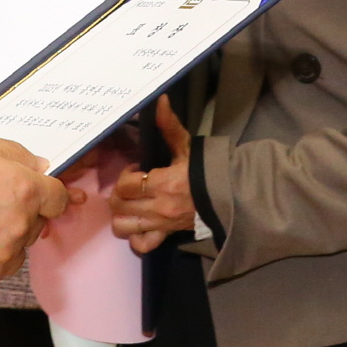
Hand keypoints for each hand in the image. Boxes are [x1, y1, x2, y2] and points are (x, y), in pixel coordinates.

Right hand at [0, 134, 68, 297]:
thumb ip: (15, 155)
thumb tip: (41, 168)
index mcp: (22, 190)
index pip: (57, 198)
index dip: (46, 194)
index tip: (38, 196)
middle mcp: (17, 228)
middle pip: (33, 225)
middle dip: (16, 215)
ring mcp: (0, 260)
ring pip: (13, 252)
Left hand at [108, 96, 195, 253]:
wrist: (228, 197)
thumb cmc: (205, 171)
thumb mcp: (186, 147)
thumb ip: (169, 126)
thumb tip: (160, 101)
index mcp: (162, 184)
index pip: (125, 185)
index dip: (125, 176)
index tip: (136, 170)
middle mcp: (158, 207)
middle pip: (118, 206)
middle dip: (119, 194)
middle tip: (130, 187)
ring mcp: (160, 225)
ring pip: (123, 228)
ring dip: (122, 216)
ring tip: (131, 206)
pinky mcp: (166, 236)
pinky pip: (142, 245)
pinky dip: (136, 238)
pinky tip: (139, 225)